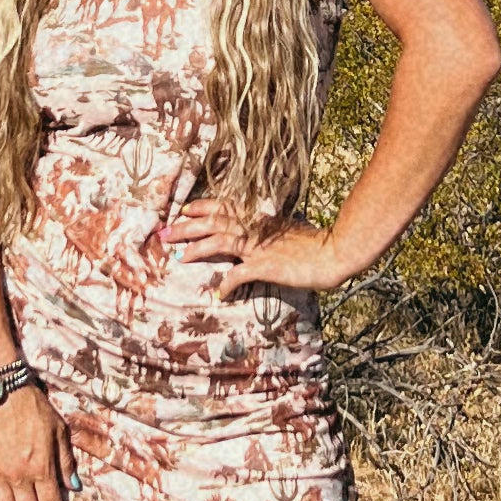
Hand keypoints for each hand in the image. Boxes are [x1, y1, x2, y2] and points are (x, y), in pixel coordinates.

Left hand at [159, 198, 352, 296]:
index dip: (202, 207)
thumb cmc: (314, 244)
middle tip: (166, 233)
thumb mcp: (286, 231)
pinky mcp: (266, 265)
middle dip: (187, 227)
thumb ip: (268, 231)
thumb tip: (254, 235)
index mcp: (260, 218)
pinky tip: (218, 293)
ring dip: (196, 248)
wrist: (334, 253)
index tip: (184, 210)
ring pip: (219, 241)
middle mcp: (256, 229)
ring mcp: (260, 246)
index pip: (224, 208)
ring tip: (178, 256)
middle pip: (214, 223)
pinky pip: (239, 274)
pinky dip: (226, 283)